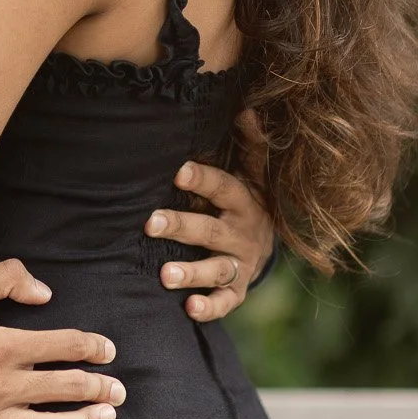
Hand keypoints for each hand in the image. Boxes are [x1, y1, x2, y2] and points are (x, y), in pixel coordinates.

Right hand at [0, 259, 124, 418]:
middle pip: (68, 389)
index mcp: (2, 346)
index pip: (65, 346)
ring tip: (106, 418)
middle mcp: (1, 386)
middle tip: (118, 390)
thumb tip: (45, 294)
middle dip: (100, 388)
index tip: (106, 351)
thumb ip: (4, 279)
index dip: (93, 347)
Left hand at [147, 112, 275, 322]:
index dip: (202, 181)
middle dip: (180, 227)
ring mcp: (241, 264)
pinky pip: (226, 302)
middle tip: (149, 224)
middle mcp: (243, 234)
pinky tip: (189, 309)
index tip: (178, 172)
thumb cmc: (247, 203)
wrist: (268, 246)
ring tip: (163, 275)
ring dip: (191, 272)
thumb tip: (247, 109)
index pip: (224, 188)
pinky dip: (210, 308)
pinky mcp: (238, 291)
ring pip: (216, 269)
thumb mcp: (254, 174)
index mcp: (244, 202)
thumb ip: (251, 145)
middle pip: (210, 231)